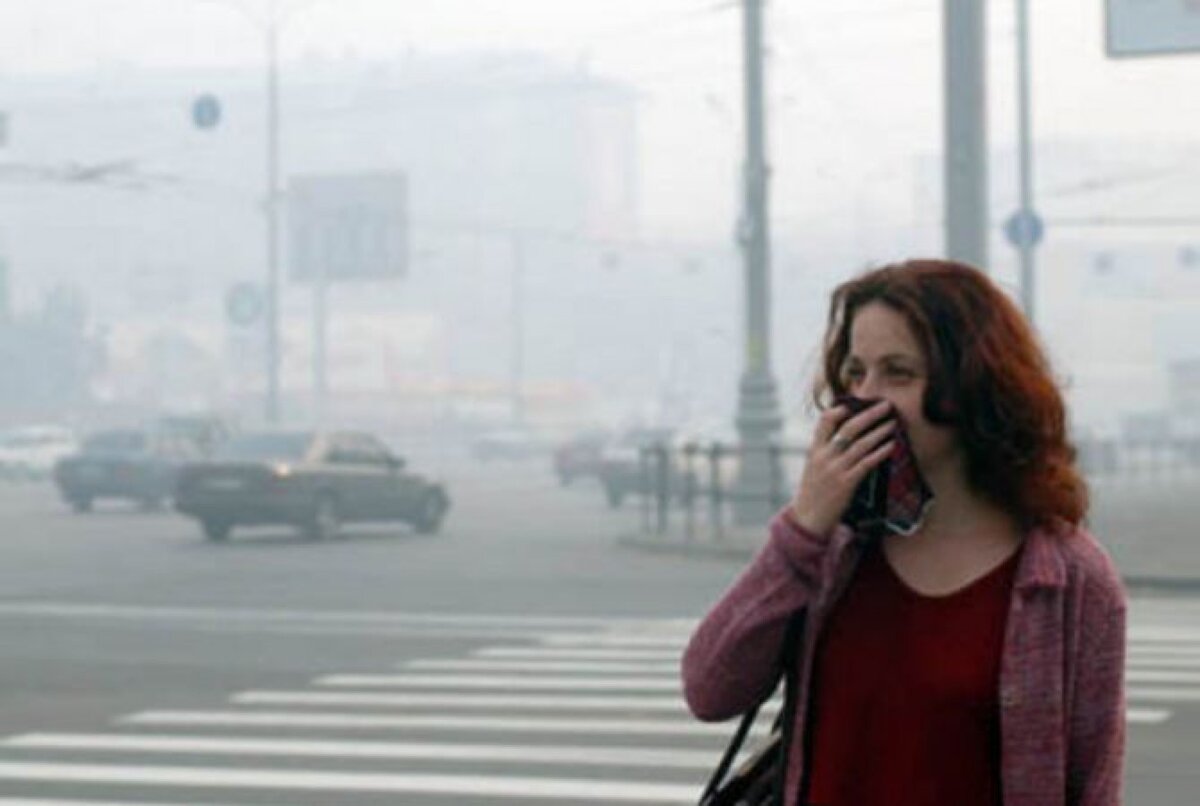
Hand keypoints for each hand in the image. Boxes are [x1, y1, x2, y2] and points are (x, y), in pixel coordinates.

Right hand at [789, 400, 896, 536]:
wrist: (807, 519)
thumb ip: (825, 451)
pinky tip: (891, 446)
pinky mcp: (846, 484)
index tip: (855, 404)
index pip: (824, 421)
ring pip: (861, 444)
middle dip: (869, 415)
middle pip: (849, 428)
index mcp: (814, 450)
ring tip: (893, 424)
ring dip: (880, 432)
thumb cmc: (812, 493)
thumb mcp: (813, 468)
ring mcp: (835, 470)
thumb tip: (844, 437)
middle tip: (885, 405)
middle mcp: (824, 457)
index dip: (840, 410)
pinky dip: (880, 452)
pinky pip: (866, 463)